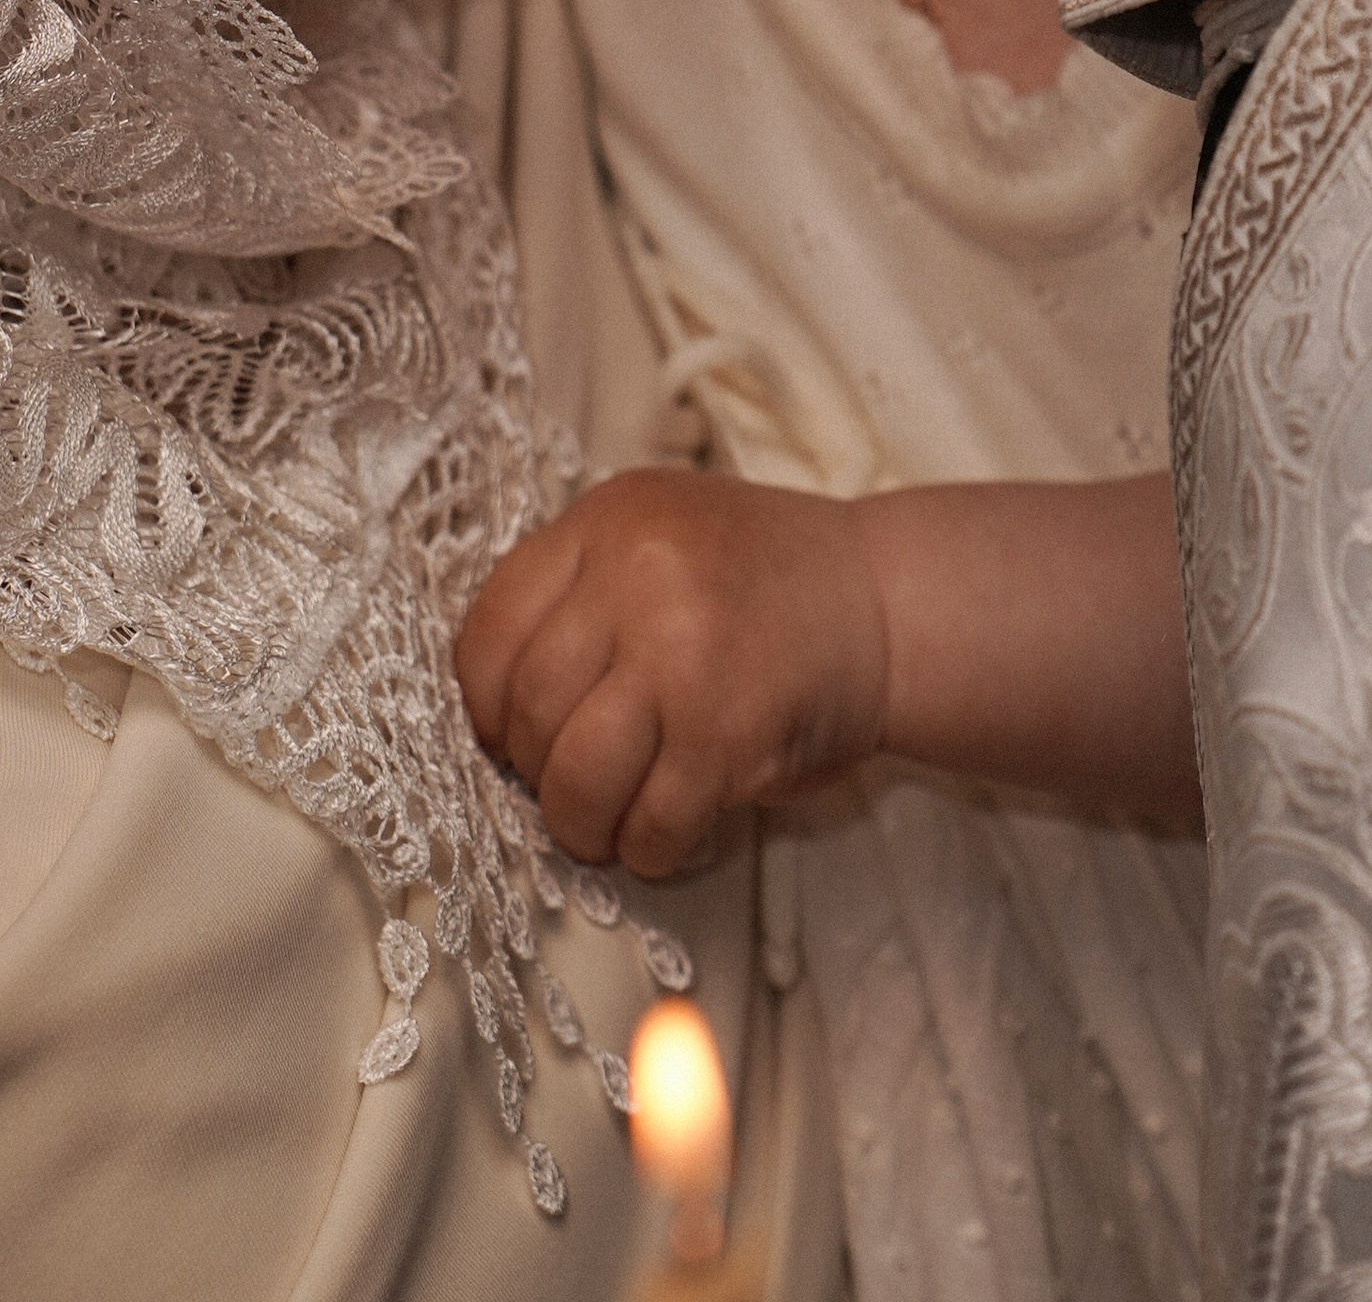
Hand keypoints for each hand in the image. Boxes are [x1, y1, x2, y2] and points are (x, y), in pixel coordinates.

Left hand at [456, 471, 886, 878]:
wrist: (887, 603)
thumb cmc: (761, 585)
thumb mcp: (658, 538)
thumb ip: (577, 593)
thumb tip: (491, 708)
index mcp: (608, 521)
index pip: (488, 629)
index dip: (484, 705)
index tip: (508, 736)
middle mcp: (638, 574)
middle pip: (527, 711)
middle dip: (538, 772)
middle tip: (572, 784)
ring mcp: (683, 653)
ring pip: (575, 778)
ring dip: (582, 825)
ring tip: (611, 823)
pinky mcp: (728, 732)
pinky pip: (650, 824)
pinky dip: (651, 850)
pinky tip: (671, 833)